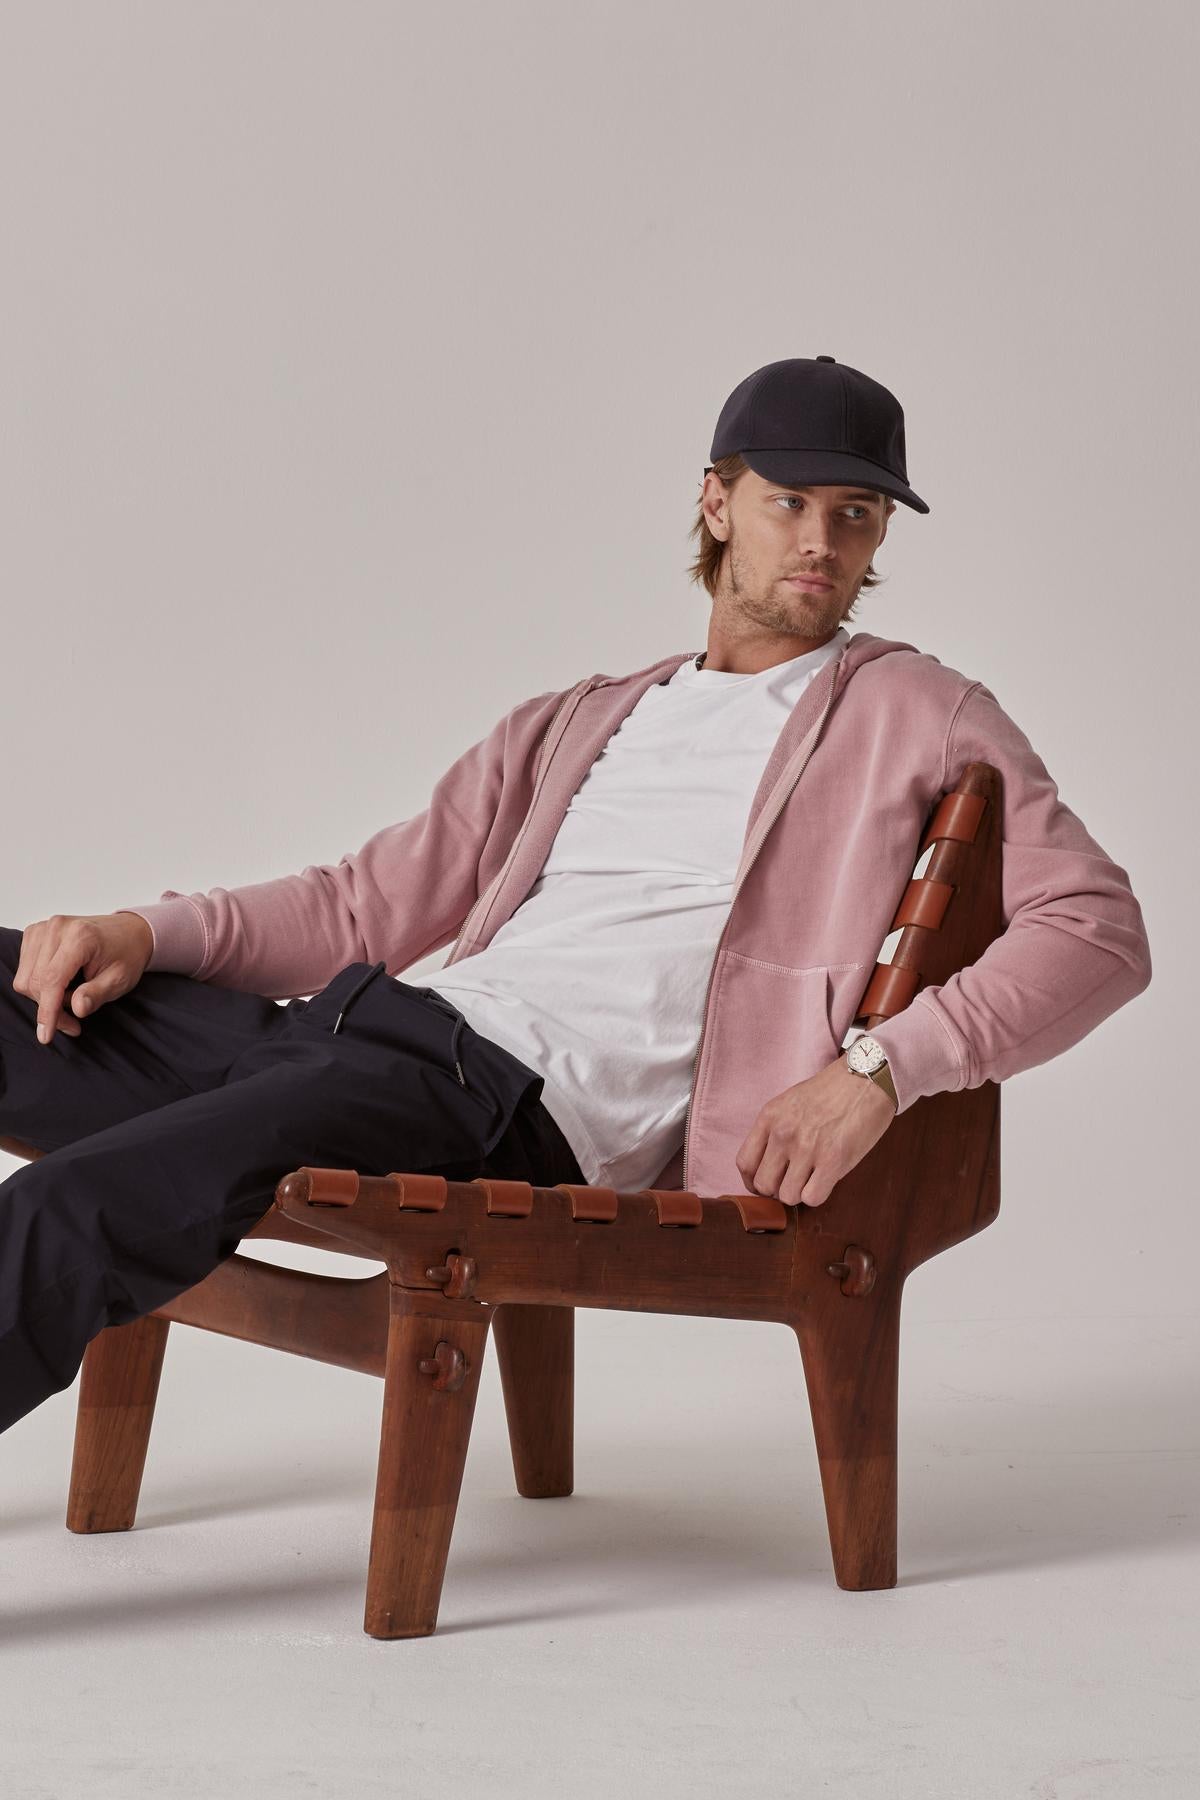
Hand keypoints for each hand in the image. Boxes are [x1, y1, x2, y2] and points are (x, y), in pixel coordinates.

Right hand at [14, 912, 154, 1043]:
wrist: (130, 931)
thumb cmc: (127, 954)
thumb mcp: (120, 980)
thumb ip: (97, 994)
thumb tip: (77, 1009)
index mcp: (80, 937)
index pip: (52, 979)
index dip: (47, 1011)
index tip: (46, 1036)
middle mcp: (57, 928)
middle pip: (35, 981)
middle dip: (51, 1009)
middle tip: (74, 1021)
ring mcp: (44, 928)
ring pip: (25, 978)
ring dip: (44, 997)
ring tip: (70, 998)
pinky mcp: (35, 933)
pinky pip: (24, 970)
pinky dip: (38, 984)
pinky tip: (60, 985)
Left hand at [735, 1052, 897, 1207]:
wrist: (867, 1079)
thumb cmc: (833, 1091)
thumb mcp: (791, 1102)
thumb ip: (775, 1130)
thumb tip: (769, 1166)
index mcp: (770, 1117)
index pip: (744, 1163)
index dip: (753, 1181)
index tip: (764, 1185)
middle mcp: (783, 1133)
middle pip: (763, 1185)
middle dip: (777, 1190)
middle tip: (793, 1183)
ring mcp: (807, 1148)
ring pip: (787, 1196)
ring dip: (799, 1193)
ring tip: (812, 1179)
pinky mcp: (833, 1160)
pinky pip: (812, 1198)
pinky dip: (818, 1196)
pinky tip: (826, 1181)